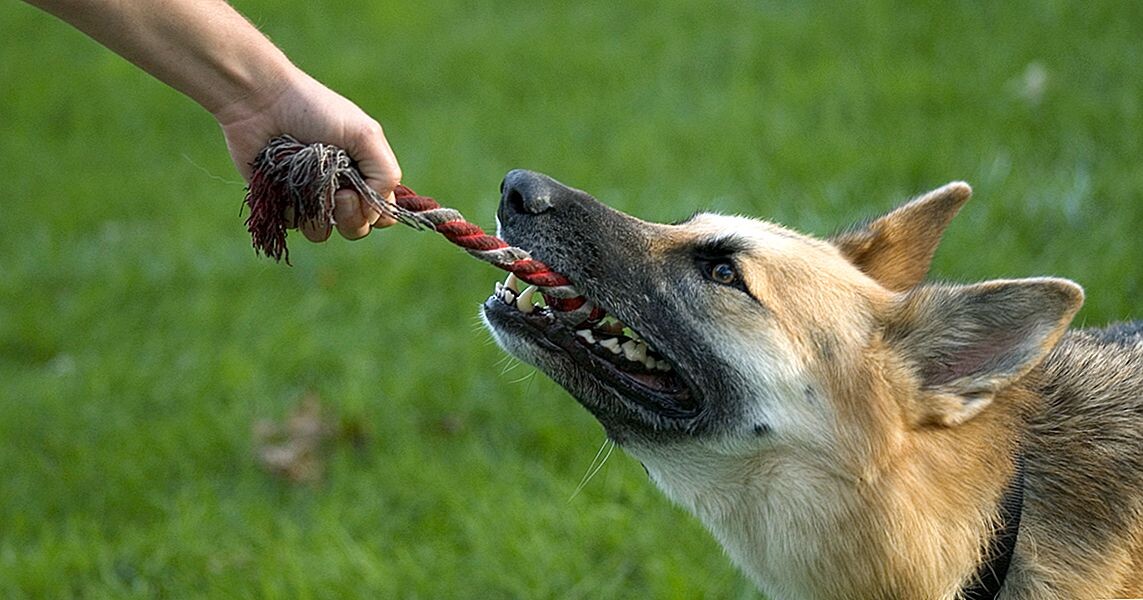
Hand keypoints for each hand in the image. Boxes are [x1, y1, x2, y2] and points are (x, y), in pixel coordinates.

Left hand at [217, 71, 400, 241]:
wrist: (261, 103)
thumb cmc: (314, 111)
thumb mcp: (366, 135)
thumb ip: (385, 175)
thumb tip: (374, 214)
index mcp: (364, 173)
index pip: (383, 211)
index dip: (377, 211)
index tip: (363, 192)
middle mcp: (340, 188)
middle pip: (359, 228)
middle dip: (352, 216)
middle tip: (341, 193)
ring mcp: (310, 198)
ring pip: (324, 232)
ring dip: (321, 215)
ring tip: (310, 186)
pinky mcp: (282, 201)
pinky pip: (293, 224)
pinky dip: (292, 207)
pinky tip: (286, 183)